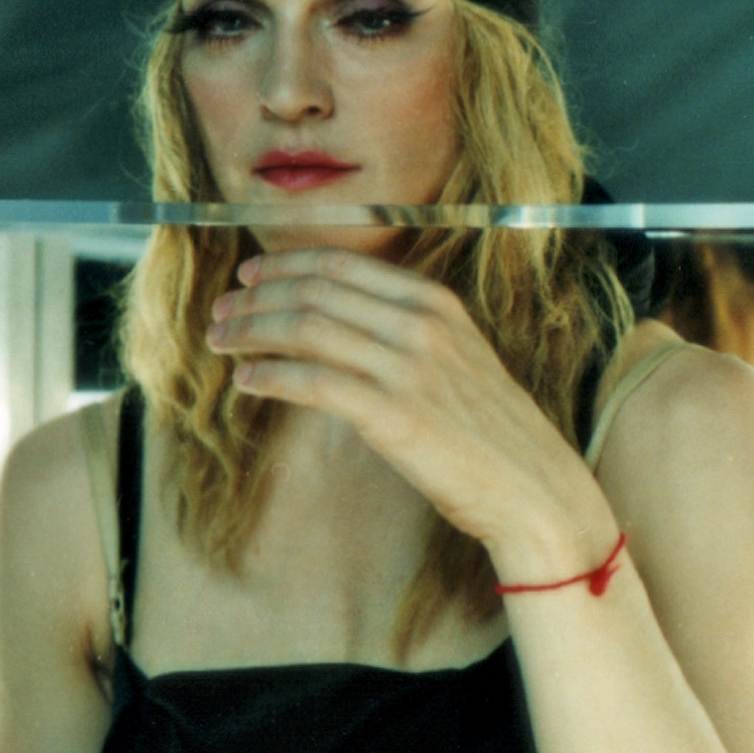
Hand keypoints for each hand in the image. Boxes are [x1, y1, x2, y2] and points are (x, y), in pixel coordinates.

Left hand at [206, 246, 610, 568]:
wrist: (532, 487)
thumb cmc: (491, 434)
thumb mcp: (457, 361)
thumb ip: (406, 334)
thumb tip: (339, 325)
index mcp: (436, 304)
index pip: (341, 266)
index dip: (285, 266)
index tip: (249, 278)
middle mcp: (421, 325)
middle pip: (315, 292)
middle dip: (257, 298)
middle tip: (221, 313)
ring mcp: (408, 367)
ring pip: (306, 329)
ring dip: (252, 332)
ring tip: (221, 343)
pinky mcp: (393, 414)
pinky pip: (313, 381)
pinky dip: (270, 376)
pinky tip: (246, 382)